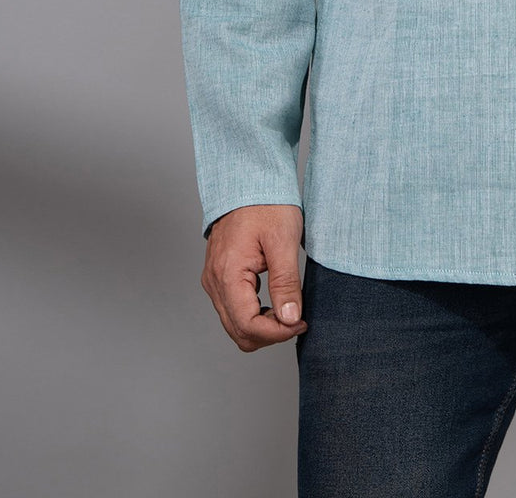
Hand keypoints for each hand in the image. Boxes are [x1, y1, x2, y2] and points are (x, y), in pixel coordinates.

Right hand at [201, 204, 308, 350]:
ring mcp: (213, 280)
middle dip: (270, 334)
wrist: (248, 180)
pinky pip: (232, 310)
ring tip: (289, 310)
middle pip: (238, 332)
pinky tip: (275, 303)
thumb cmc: (266, 204)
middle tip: (298, 319)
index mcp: (228, 274)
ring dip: (262, 327)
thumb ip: (286, 283)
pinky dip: (254, 315)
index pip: (248, 326)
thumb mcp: (283, 241)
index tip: (302, 323)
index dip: (277, 333)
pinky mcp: (218, 277)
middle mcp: (214, 282)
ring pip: (234, 325)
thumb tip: (290, 319)